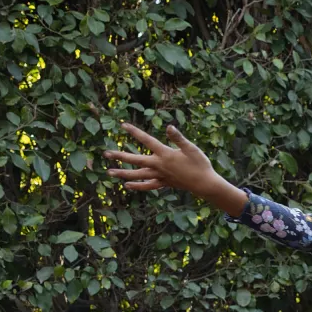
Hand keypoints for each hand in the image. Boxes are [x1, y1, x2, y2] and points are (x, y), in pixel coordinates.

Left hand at [106, 122, 220, 194]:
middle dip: (120, 156)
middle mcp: (159, 165)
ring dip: (123, 173)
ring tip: (109, 172)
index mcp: (165, 154)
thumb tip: (169, 127)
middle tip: (106, 154)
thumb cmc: (200, 164)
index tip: (123, 125)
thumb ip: (178, 138)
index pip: (146, 140)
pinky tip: (127, 185)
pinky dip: (137, 186)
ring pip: (138, 175)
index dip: (135, 132)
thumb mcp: (191, 148)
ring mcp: (160, 176)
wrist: (205, 184)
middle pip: (136, 160)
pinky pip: (147, 185)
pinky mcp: (163, 183)